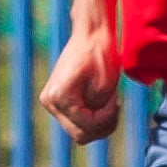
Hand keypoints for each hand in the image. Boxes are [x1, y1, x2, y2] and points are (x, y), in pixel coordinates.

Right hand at [37, 27, 121, 144]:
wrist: (91, 33)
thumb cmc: (100, 53)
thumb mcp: (105, 86)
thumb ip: (98, 113)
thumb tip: (91, 129)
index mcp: (58, 96)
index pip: (85, 126)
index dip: (106, 119)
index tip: (117, 101)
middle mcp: (49, 101)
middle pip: (80, 134)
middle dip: (102, 124)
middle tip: (116, 104)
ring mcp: (50, 101)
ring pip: (78, 130)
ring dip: (98, 122)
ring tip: (110, 102)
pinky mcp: (56, 100)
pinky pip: (76, 121)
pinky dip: (92, 117)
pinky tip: (102, 103)